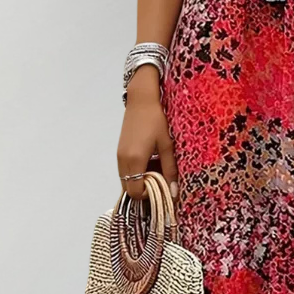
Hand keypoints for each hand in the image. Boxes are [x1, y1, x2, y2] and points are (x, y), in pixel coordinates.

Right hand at [116, 65, 179, 200]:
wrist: (142, 99)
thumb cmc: (157, 119)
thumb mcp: (167, 144)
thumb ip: (170, 169)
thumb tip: (174, 192)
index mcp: (134, 160)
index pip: (135, 192)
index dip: (149, 194)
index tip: (162, 187)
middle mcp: (122, 160)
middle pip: (128, 188)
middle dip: (144, 188)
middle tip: (161, 178)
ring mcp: (119, 155)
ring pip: (127, 179)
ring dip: (141, 179)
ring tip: (158, 166)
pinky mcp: (119, 150)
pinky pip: (126, 169)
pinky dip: (137, 171)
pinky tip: (151, 159)